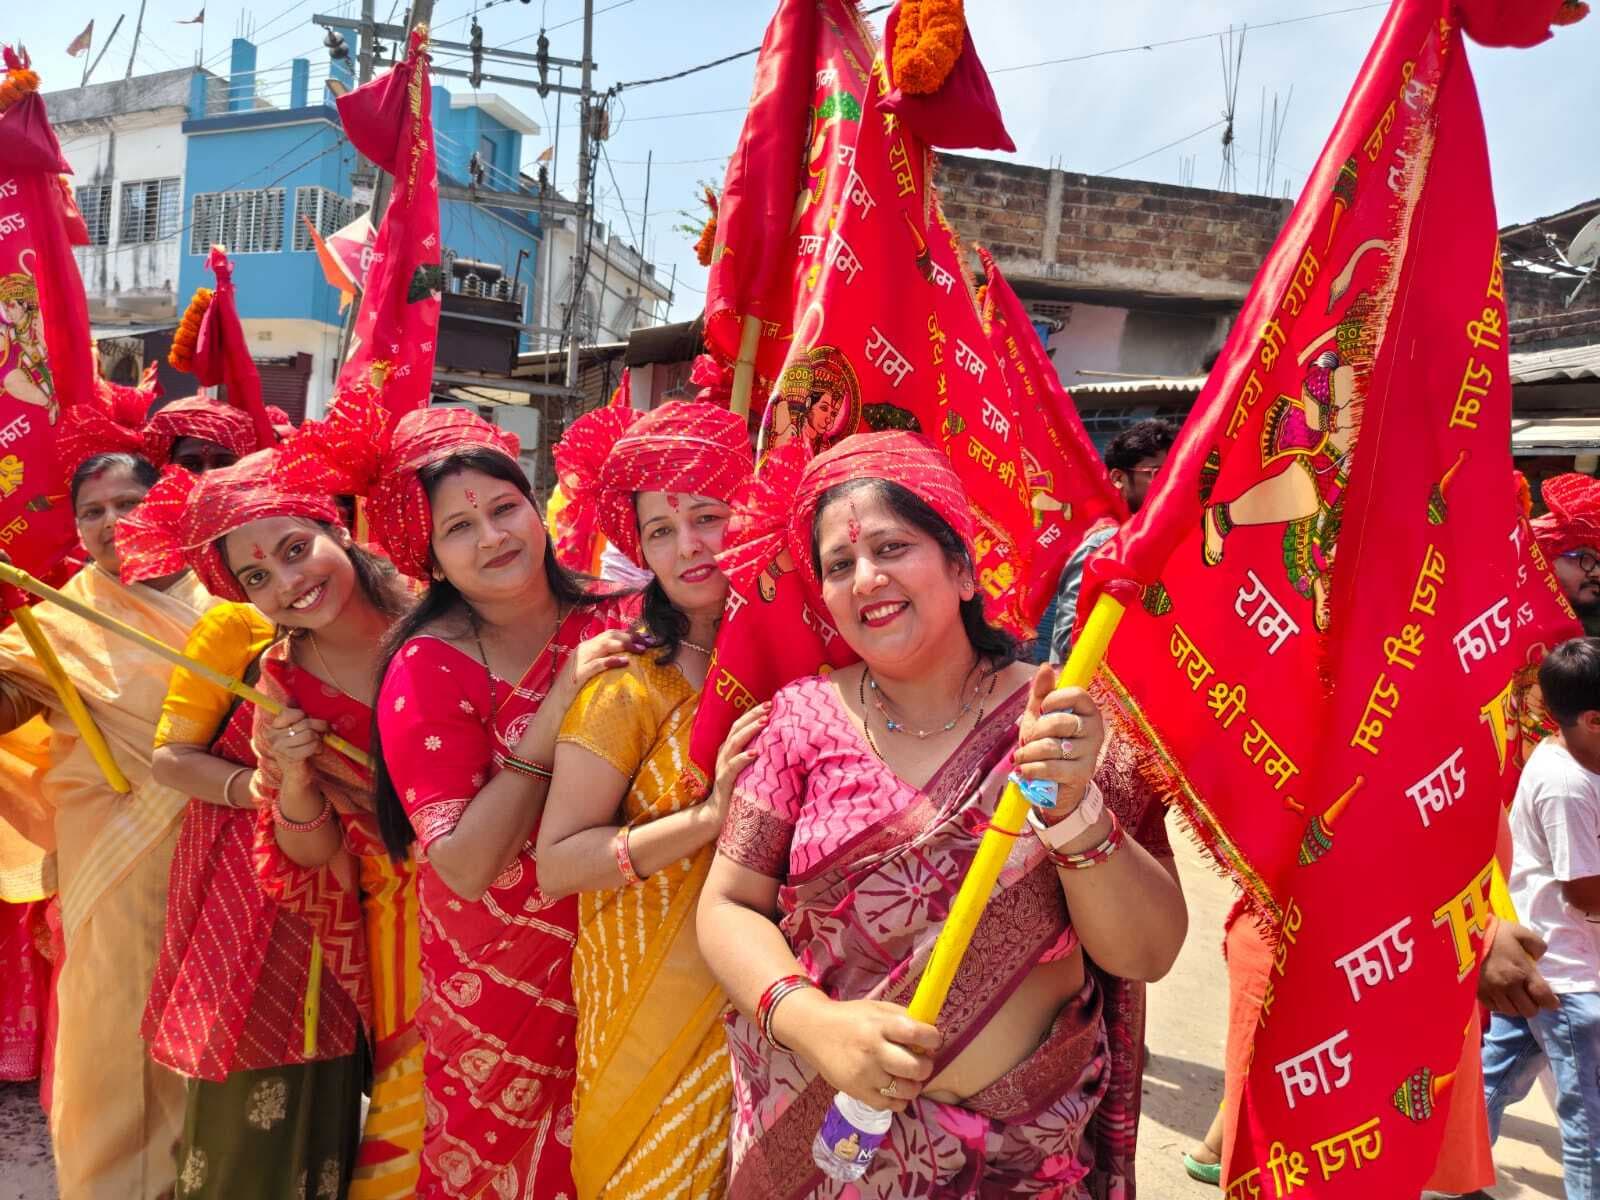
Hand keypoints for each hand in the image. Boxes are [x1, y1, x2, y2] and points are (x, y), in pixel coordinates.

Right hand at [261, 707, 327, 769]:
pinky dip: (319, 748)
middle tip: (323, 732)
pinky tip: (316, 752)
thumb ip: (300, 718)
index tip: (310, 723)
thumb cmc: (301, 749)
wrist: (297, 774)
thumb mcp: (298, 731)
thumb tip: (306, 704)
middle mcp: (273, 737)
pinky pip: (312, 746)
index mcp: (274, 728)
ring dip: (319, 739)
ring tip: (317, 744)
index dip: (306, 716)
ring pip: (310, 734)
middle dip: (319, 727)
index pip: (292, 713)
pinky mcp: (290, 758)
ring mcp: (280, 748)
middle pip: (305, 723)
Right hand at [559, 629, 646, 695]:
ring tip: (641, 649)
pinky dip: (613, 660)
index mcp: (586, 647)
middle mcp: (583, 650)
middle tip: (648, 642)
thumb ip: (603, 661)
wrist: (556, 704)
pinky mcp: (578, 674)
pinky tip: (626, 662)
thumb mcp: (590, 671)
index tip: (646, 638)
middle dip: (631, 636)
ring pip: (604, 645)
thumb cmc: (576, 690)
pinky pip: (598, 664)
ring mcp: (579, 661)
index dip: (629, 633)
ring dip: (626, 645)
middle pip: (610, 636)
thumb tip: (627, 658)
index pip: (610, 633)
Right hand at [706, 702, 769, 826]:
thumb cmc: (738, 791)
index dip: (753, 712)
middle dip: (753, 715)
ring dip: (750, 730)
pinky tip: (755, 752)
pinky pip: (733, 766)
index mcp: (729, 749)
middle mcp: (724, 754)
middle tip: (769, 706)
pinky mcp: (724, 780)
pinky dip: (743, 757)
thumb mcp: (748, 769)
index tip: (770, 703)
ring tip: (764, 722)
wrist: (718, 816)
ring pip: (734, 742)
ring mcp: (722, 766)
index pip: (739, 725)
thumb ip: (756, 755)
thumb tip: (778, 743)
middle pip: (737, 728)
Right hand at [778, 993, 939, 1113]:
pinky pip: (890, 1105)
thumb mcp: (877, 1008)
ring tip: (908, 1076)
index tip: (933, 1040)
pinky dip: (899, 1100)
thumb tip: (930, 1034)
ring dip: (914, 1085)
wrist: (813, 1031)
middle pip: (915, 1067)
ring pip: (906, 1090)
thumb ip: (903, 1018)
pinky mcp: (857, 1092)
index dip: (933, 1039)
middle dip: (926, 1066)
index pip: (916, 1033)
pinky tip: (895, 1088)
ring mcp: (864, 1074)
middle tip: (922, 1061)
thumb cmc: (850, 1018)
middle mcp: (873, 1050)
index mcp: (879, 1025)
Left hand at [1013, 664, 1104, 813]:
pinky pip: (1050, 767)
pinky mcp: (1082, 774)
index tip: (1042, 710)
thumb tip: (1046, 666)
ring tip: (1021, 758)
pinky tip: (1024, 770)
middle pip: (1060, 722)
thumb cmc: (1046, 743)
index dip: (1054, 700)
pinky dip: (1031, 769)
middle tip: (1028, 740)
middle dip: (1036, 732)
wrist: (1052, 784)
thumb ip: (1042, 692)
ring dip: (1028, 753)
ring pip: (1051, 747)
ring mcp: (1090, 753)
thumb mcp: (1040, 716)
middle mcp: (1095, 729)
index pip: (1077, 694)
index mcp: (1088, 711)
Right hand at [1478, 918, 1557, 1016]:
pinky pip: (1494, 1008)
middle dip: (1534, 1005)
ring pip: (1512, 1012)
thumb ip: (1537, 945)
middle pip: (1529, 1011)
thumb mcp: (1521, 932)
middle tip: (1531, 996)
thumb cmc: (1494, 932)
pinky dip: (1501, 1005)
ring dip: (1517, 1006)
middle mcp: (1508, 986)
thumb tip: (1539, 957)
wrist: (1462, 933)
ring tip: (1515, 997)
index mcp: (1522, 972)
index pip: (1543, 997)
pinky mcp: (1477, 993)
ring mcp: (1492, 991)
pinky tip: (1500, 995)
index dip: (1551, 1002)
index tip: (1552, 1000)